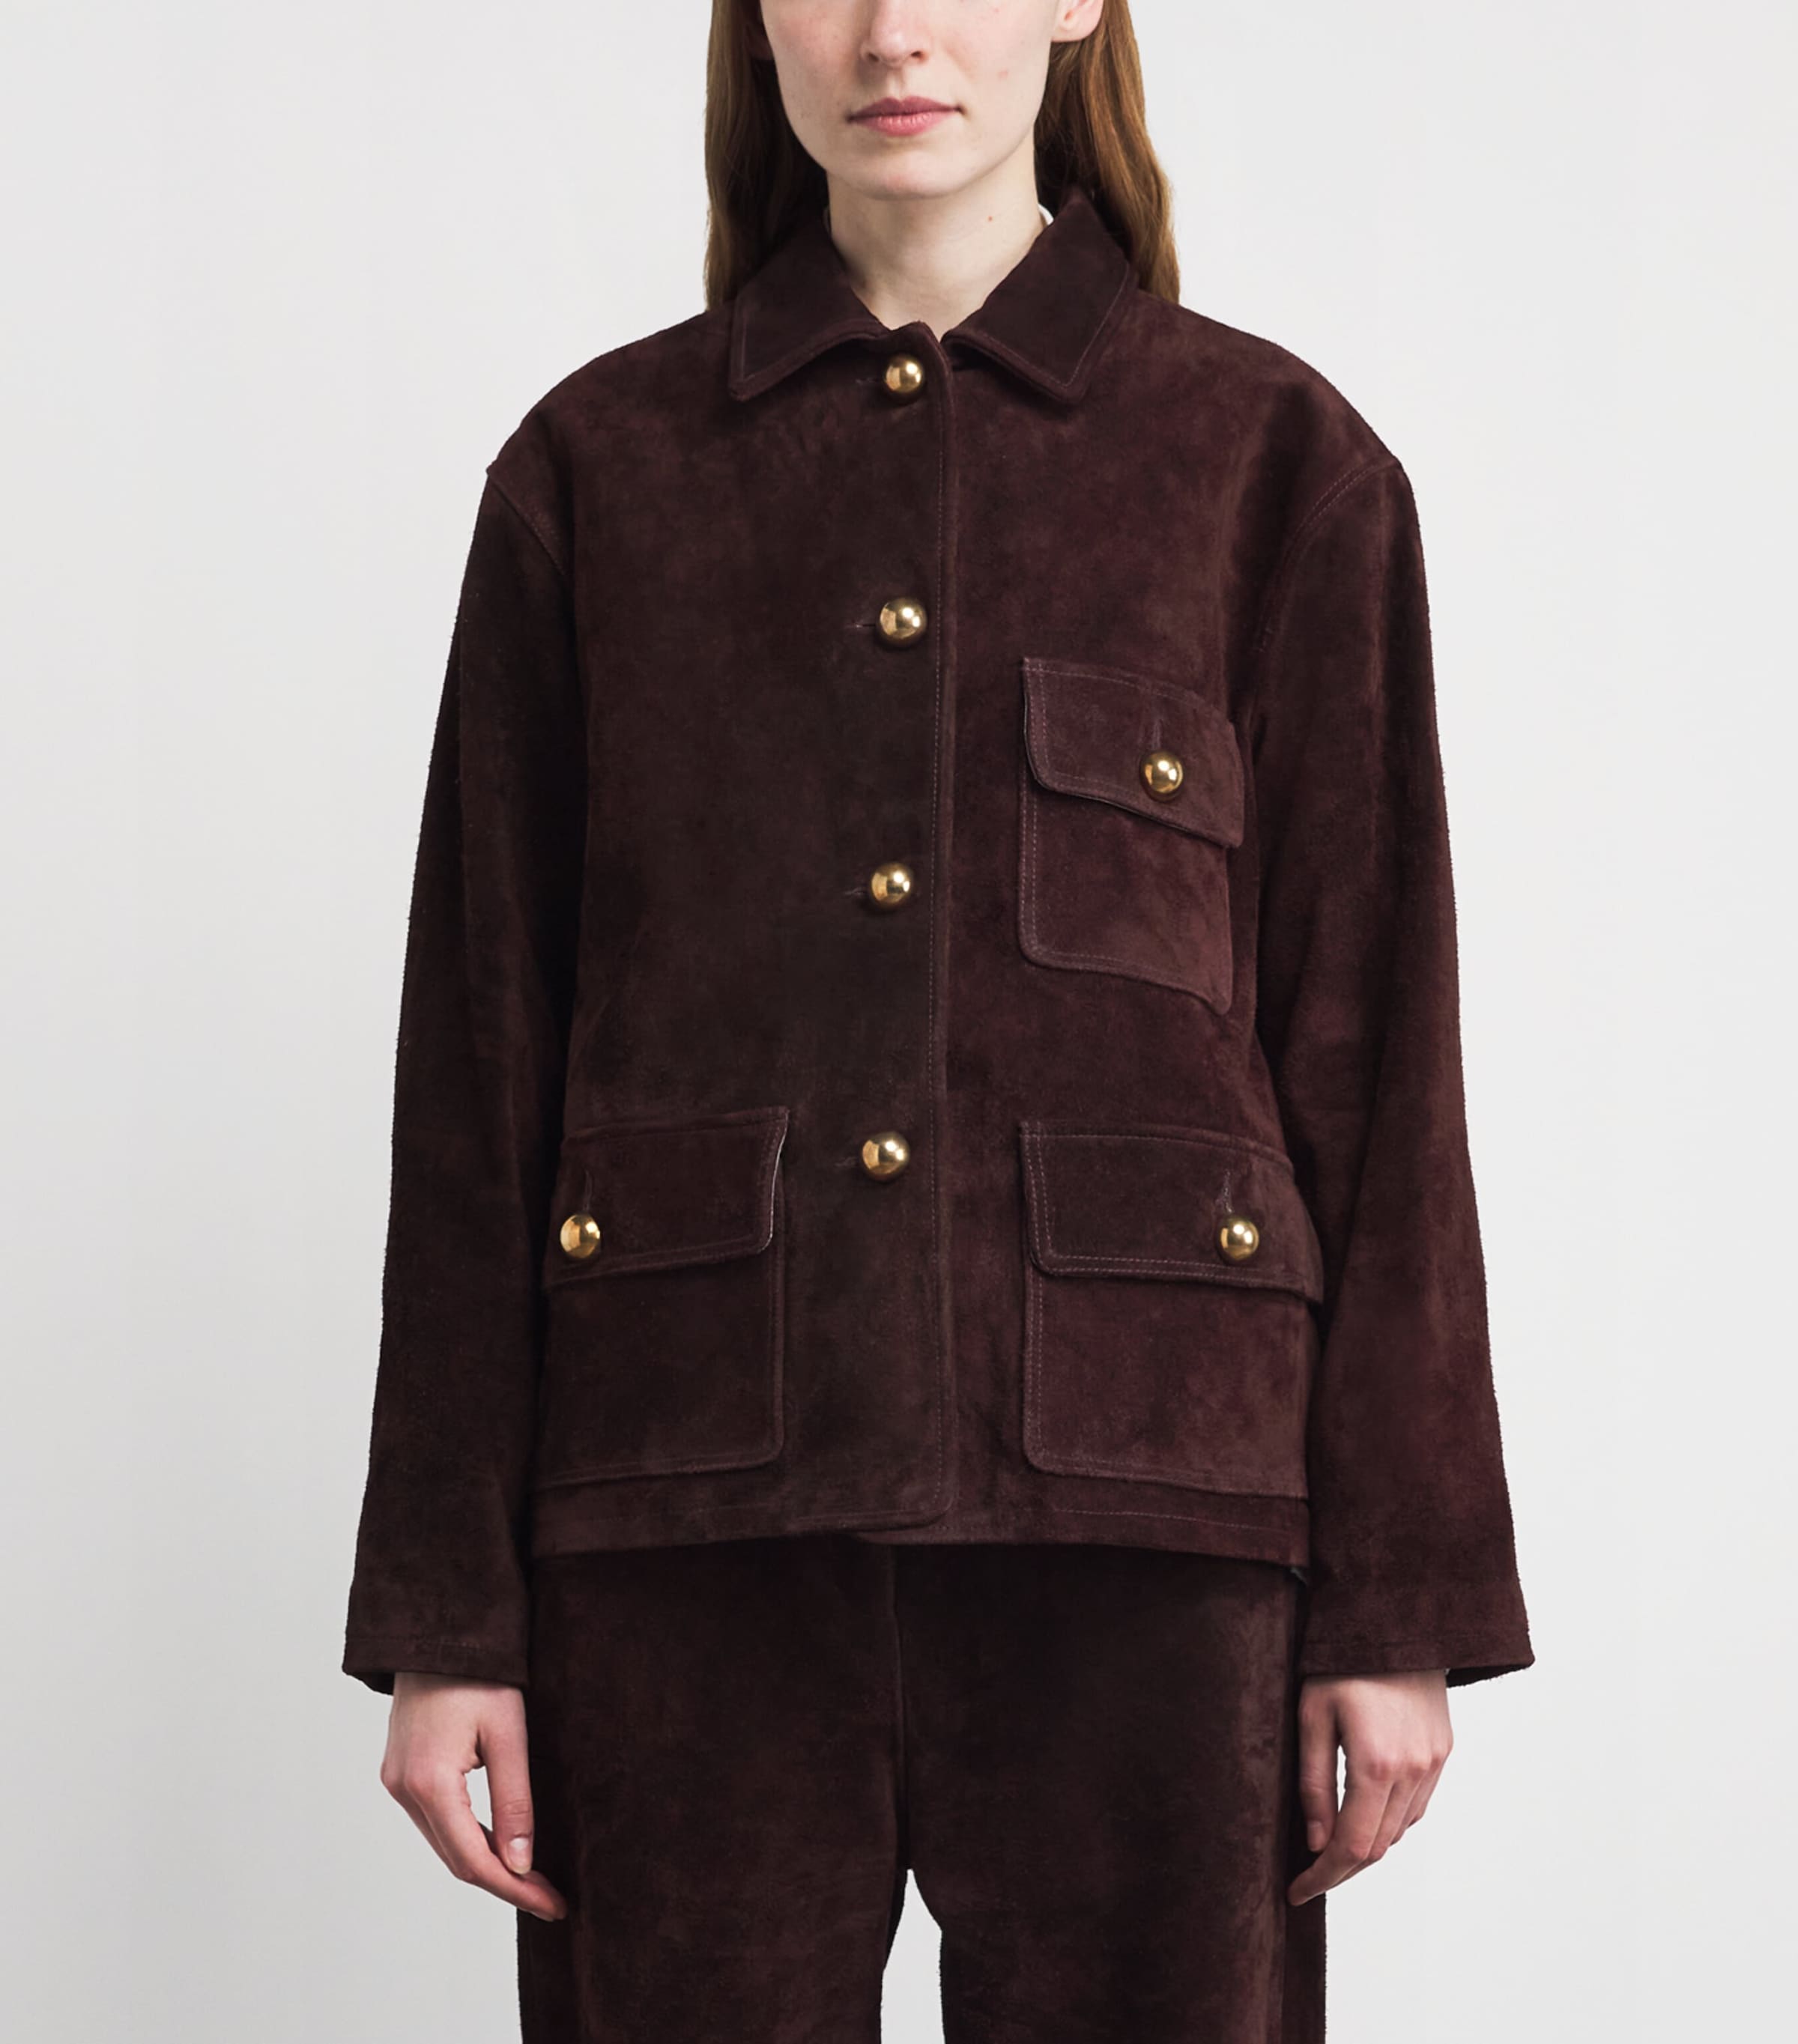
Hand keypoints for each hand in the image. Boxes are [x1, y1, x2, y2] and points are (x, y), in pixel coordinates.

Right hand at [380, 1673, 567, 1921]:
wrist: (440, 1632)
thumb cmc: (480, 1674)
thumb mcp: (508, 1734)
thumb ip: (514, 1801)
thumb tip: (521, 1863)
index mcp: (429, 1782)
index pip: (473, 1859)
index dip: (515, 1889)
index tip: (553, 1904)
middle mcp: (403, 1789)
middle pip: (456, 1858)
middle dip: (505, 1882)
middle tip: (550, 1897)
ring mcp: (395, 1782)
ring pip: (444, 1843)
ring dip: (486, 1863)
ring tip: (534, 1876)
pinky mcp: (399, 1772)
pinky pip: (435, 1821)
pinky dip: (467, 1838)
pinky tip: (500, 1843)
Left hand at [1287, 1670, 1451, 1905]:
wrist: (1395, 1620)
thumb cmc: (1341, 1662)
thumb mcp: (1311, 1716)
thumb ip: (1313, 1783)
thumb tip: (1316, 1842)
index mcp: (1375, 1763)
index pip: (1352, 1847)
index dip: (1323, 1876)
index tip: (1297, 1891)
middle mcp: (1412, 1770)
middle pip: (1378, 1847)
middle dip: (1341, 1869)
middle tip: (1307, 1876)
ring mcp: (1432, 1763)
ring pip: (1400, 1831)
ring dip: (1367, 1848)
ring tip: (1330, 1849)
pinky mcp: (1442, 1752)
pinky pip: (1417, 1807)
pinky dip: (1390, 1823)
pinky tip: (1365, 1816)